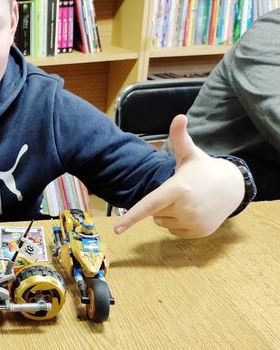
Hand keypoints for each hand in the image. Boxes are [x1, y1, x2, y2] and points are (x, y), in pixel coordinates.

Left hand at [114, 115, 244, 237]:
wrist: (232, 187)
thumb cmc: (204, 169)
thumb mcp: (190, 153)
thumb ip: (179, 137)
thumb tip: (179, 116)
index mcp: (178, 189)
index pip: (149, 206)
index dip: (131, 218)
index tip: (117, 230)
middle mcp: (185, 209)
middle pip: (155, 213)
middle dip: (161, 203)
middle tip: (179, 191)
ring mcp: (193, 223)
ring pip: (163, 223)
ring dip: (168, 214)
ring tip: (186, 200)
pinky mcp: (199, 233)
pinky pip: (174, 232)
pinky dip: (178, 223)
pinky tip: (192, 211)